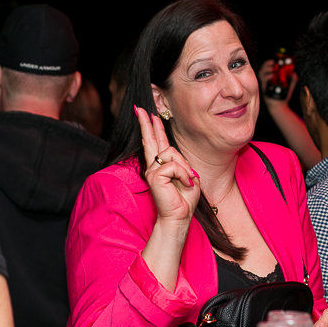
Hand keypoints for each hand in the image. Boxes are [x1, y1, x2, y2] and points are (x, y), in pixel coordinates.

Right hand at [137, 106, 200, 224]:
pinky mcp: (154, 175)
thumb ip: (180, 162)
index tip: (149, 114)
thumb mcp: (188, 175)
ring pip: (170, 152)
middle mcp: (153, 166)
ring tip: (186, 181)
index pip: (157, 143)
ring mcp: (152, 170)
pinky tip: (184, 184)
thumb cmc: (184, 200)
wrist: (179, 217)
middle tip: (139, 109)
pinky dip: (183, 174)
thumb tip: (170, 153)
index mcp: (162, 166)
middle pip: (150, 140)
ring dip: (184, 167)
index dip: (152, 128)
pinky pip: (173, 165)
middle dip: (146, 123)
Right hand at [258, 60, 297, 106]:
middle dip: (267, 64)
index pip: (267, 67)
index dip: (269, 62)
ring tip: (273, 69)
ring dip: (266, 69)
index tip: (274, 60)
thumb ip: (293, 79)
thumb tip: (294, 73)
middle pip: (263, 68)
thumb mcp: (289, 86)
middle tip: (273, 63)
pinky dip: (267, 77)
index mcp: (270, 77)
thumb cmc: (283, 95)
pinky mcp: (264, 89)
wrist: (279, 106)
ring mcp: (264, 84)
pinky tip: (272, 76)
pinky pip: (263, 81)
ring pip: (261, 73)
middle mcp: (266, 80)